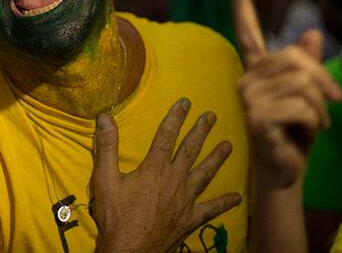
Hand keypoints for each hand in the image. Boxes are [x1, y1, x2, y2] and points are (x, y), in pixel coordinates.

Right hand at [91, 100, 239, 251]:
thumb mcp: (105, 179)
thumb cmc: (117, 216)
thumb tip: (104, 116)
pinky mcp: (190, 219)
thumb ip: (107, 147)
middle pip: (190, 150)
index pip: (167, 135)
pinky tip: (237, 197)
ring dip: (216, 158)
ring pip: (205, 173)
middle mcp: (174, 180)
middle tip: (212, 116)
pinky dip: (224, 203)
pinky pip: (211, 209)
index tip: (186, 102)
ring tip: (228, 145)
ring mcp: (186, 200)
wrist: (130, 250)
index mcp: (155, 168)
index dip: (176, 117)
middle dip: (201, 131)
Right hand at [230, 0, 341, 190]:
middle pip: (295, 58)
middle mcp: (248, 78)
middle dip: (323, 80)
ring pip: (302, 83)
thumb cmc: (295, 132)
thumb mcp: (309, 96)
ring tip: (316, 123)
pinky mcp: (257, 117)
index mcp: (258, 69)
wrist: (286, 169)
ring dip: (321, 107)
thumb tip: (311, 32)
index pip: (248, 32)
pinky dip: (315, 120)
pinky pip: (301, 106)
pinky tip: (304, 132)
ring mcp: (249, 97)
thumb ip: (308, 65)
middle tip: (332, 102)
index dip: (242, 4)